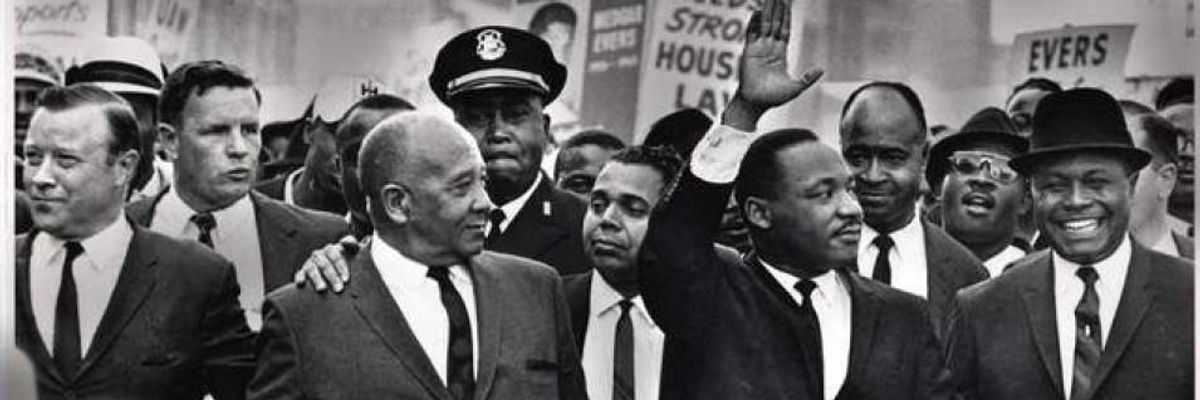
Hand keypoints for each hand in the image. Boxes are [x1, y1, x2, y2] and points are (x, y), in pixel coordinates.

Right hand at [293, 235, 361, 292]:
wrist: (327, 268)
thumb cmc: (341, 262)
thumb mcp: (350, 253)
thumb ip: (357, 246)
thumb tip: (368, 238)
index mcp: (331, 249)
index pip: (336, 256)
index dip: (341, 267)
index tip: (346, 280)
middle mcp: (319, 255)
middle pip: (325, 265)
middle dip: (332, 277)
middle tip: (339, 289)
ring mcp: (310, 263)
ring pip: (312, 270)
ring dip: (317, 279)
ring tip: (322, 289)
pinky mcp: (302, 271)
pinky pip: (299, 274)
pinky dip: (300, 278)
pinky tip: (301, 284)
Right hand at [725, 0, 822, 130]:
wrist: (754, 104)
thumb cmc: (773, 99)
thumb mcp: (795, 88)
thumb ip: (807, 78)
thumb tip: (821, 70)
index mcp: (780, 54)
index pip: (784, 30)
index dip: (786, 17)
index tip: (786, 4)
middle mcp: (769, 48)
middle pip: (774, 24)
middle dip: (776, 9)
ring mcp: (758, 49)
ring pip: (764, 25)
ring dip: (767, 12)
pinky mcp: (749, 51)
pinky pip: (752, 33)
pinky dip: (754, 22)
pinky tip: (758, 11)